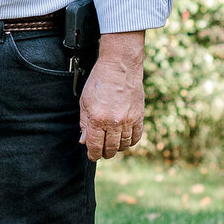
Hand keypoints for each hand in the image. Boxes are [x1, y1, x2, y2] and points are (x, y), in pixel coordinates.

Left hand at [79, 31, 145, 160]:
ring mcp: (128, 120)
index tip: (92, 155)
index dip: (93, 154)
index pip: (95, 146)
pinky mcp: (139, 116)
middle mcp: (114, 122)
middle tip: (102, 151)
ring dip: (117, 148)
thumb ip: (84, 123)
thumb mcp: (85, 102)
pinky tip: (124, 139)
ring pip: (123, 145)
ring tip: (112, 145)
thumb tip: (84, 142)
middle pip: (110, 148)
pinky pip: (136, 137)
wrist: (120, 67)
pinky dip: (130, 142)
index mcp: (98, 119)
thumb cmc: (99, 82)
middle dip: (105, 153)